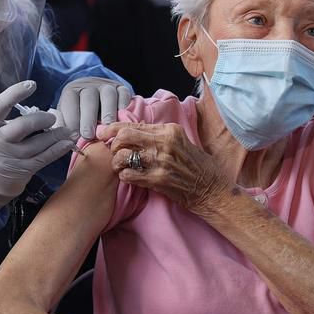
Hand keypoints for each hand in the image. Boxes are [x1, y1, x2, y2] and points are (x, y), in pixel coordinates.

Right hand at [0, 80, 78, 209]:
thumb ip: (3, 123)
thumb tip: (33, 113)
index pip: (1, 104)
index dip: (16, 92)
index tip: (32, 84)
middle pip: (24, 125)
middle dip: (42, 119)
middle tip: (52, 118)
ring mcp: (9, 157)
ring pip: (38, 143)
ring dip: (56, 135)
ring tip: (67, 131)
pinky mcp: (21, 170)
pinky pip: (43, 158)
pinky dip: (57, 150)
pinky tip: (66, 144)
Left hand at [58, 77, 131, 139]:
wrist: (96, 96)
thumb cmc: (79, 113)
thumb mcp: (67, 116)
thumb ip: (64, 126)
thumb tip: (63, 140)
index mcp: (72, 91)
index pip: (70, 102)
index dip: (71, 119)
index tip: (73, 136)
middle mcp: (89, 86)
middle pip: (89, 99)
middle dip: (88, 118)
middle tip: (88, 136)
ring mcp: (107, 86)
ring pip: (108, 95)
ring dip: (108, 113)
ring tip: (107, 129)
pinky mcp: (122, 89)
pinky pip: (124, 95)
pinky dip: (124, 107)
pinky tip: (121, 120)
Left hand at [97, 122, 230, 214]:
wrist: (211, 189)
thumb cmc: (196, 165)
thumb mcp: (180, 141)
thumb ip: (157, 135)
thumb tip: (132, 130)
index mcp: (169, 130)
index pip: (133, 124)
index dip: (112, 128)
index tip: (102, 133)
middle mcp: (164, 142)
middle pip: (124, 136)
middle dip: (113, 144)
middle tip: (113, 152)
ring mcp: (160, 161)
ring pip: (123, 156)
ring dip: (117, 162)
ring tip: (120, 166)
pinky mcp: (157, 180)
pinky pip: (128, 175)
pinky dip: (124, 175)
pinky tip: (129, 177)